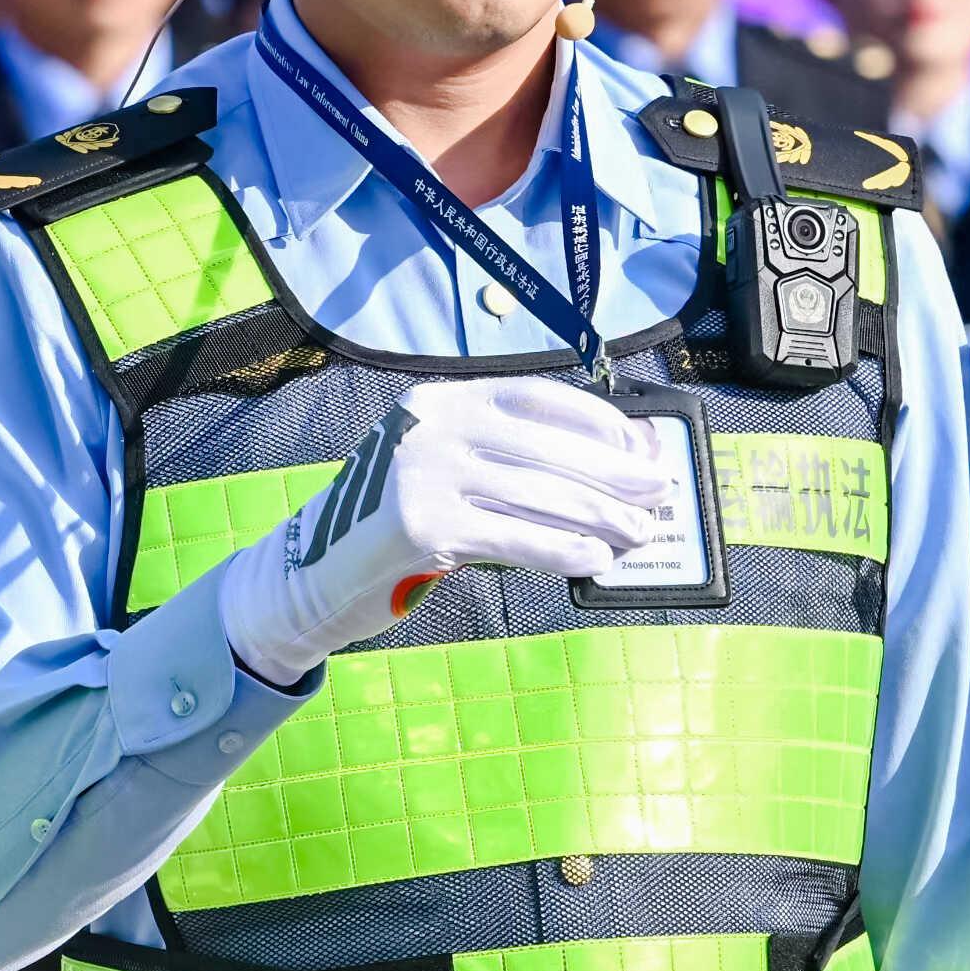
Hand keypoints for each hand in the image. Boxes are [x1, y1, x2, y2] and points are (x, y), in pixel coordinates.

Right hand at [211, 375, 678, 689]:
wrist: (311, 572)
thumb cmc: (397, 521)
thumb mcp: (443, 467)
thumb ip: (507, 462)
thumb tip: (606, 473)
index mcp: (443, 399)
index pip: (538, 399)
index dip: (599, 423)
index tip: (642, 448)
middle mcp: (433, 424)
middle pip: (548, 448)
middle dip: (614, 474)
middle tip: (658, 494)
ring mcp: (424, 472)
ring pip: (539, 494)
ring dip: (601, 517)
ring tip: (639, 534)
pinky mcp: (423, 525)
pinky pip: (515, 537)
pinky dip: (564, 549)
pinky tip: (596, 558)